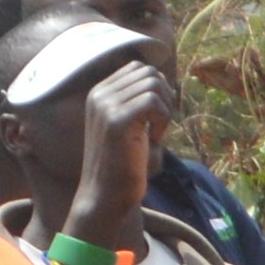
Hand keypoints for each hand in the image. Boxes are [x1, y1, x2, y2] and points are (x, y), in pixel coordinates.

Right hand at [67, 61, 176, 252]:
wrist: (107, 196)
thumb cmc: (126, 163)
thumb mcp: (134, 124)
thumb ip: (143, 100)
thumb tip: (166, 79)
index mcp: (99, 93)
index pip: (139, 68)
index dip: (158, 89)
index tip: (155, 117)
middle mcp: (98, 95)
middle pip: (149, 72)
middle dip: (165, 97)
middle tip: (160, 125)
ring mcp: (104, 106)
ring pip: (153, 84)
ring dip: (164, 109)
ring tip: (155, 133)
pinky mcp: (115, 121)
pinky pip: (153, 102)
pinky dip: (163, 119)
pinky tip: (155, 139)